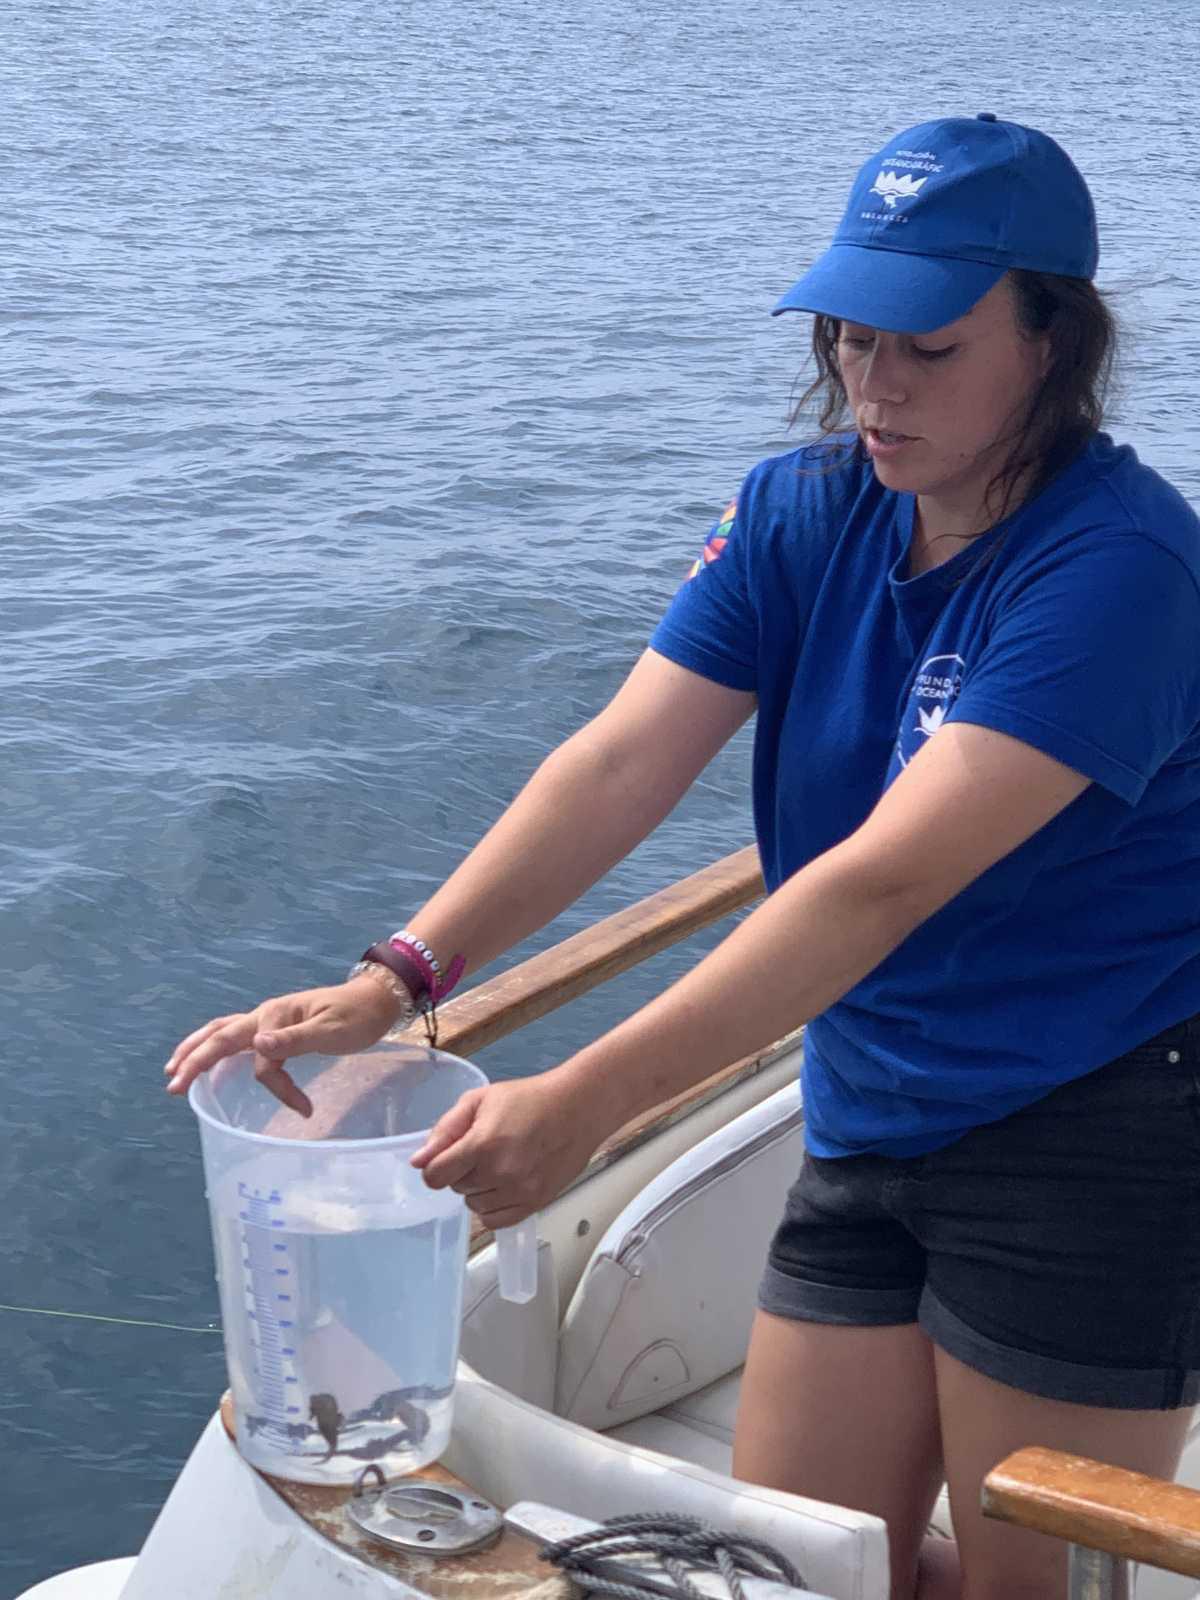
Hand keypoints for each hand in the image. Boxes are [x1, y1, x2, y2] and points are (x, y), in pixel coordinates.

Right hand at [162, 976, 400, 1116]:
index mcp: (276, 1016)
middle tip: (173, 1086)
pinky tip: (206, 1056)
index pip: (264, 1060)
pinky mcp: (272, 1025)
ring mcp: (267, 1018)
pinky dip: (214, 1045)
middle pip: (220, 1036)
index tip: (305, 1109)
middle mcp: (265, 1014)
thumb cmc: (356, 1017)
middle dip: (195, 1060)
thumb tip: (258, 1044)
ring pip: (222, 1031)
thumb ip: (295, 1039)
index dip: (279, 1088)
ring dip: (196, 1049)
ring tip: (173, 1069)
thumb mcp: (332, 1031)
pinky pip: (234, 1034)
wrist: (374, 1000)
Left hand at [412, 1071, 604, 1229]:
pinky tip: (503, 1186)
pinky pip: (495, 1222)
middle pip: (456, 1188)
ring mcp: (519, 1191)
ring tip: (498, 1165)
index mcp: (482, 1144)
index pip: (435, 1176)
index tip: (447, 1157)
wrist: (576, 1108)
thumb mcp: (480, 1100)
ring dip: (479, 1189)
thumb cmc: (529, 1099)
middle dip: (462, 1171)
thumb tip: (418, 1161)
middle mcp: (500, 1173)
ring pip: (474, 1206)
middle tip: (483, 1150)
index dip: (436, 1166)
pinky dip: (493, 1207)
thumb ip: (445, 1130)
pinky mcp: (535, 1203)